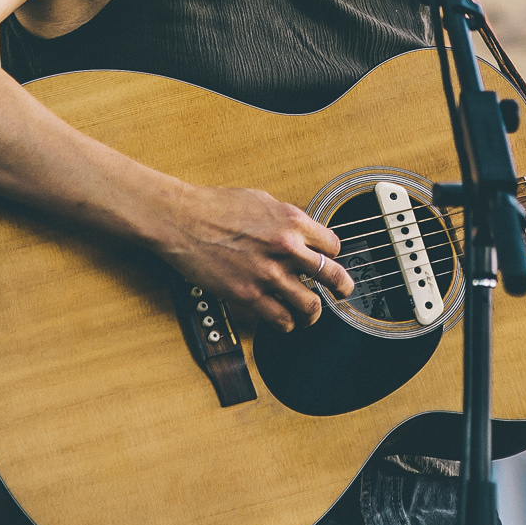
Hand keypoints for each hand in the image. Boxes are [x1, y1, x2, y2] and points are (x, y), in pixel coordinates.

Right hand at [150, 183, 353, 332]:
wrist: (182, 220)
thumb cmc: (216, 206)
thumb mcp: (262, 201)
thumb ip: (286, 220)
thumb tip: (301, 233)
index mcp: (292, 221)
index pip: (332, 246)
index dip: (331, 255)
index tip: (327, 261)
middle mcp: (286, 248)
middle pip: (333, 277)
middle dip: (342, 288)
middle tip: (343, 293)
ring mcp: (268, 274)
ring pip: (310, 306)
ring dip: (313, 313)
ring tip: (310, 314)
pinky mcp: (248, 295)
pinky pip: (280, 320)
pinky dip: (286, 323)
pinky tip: (283, 320)